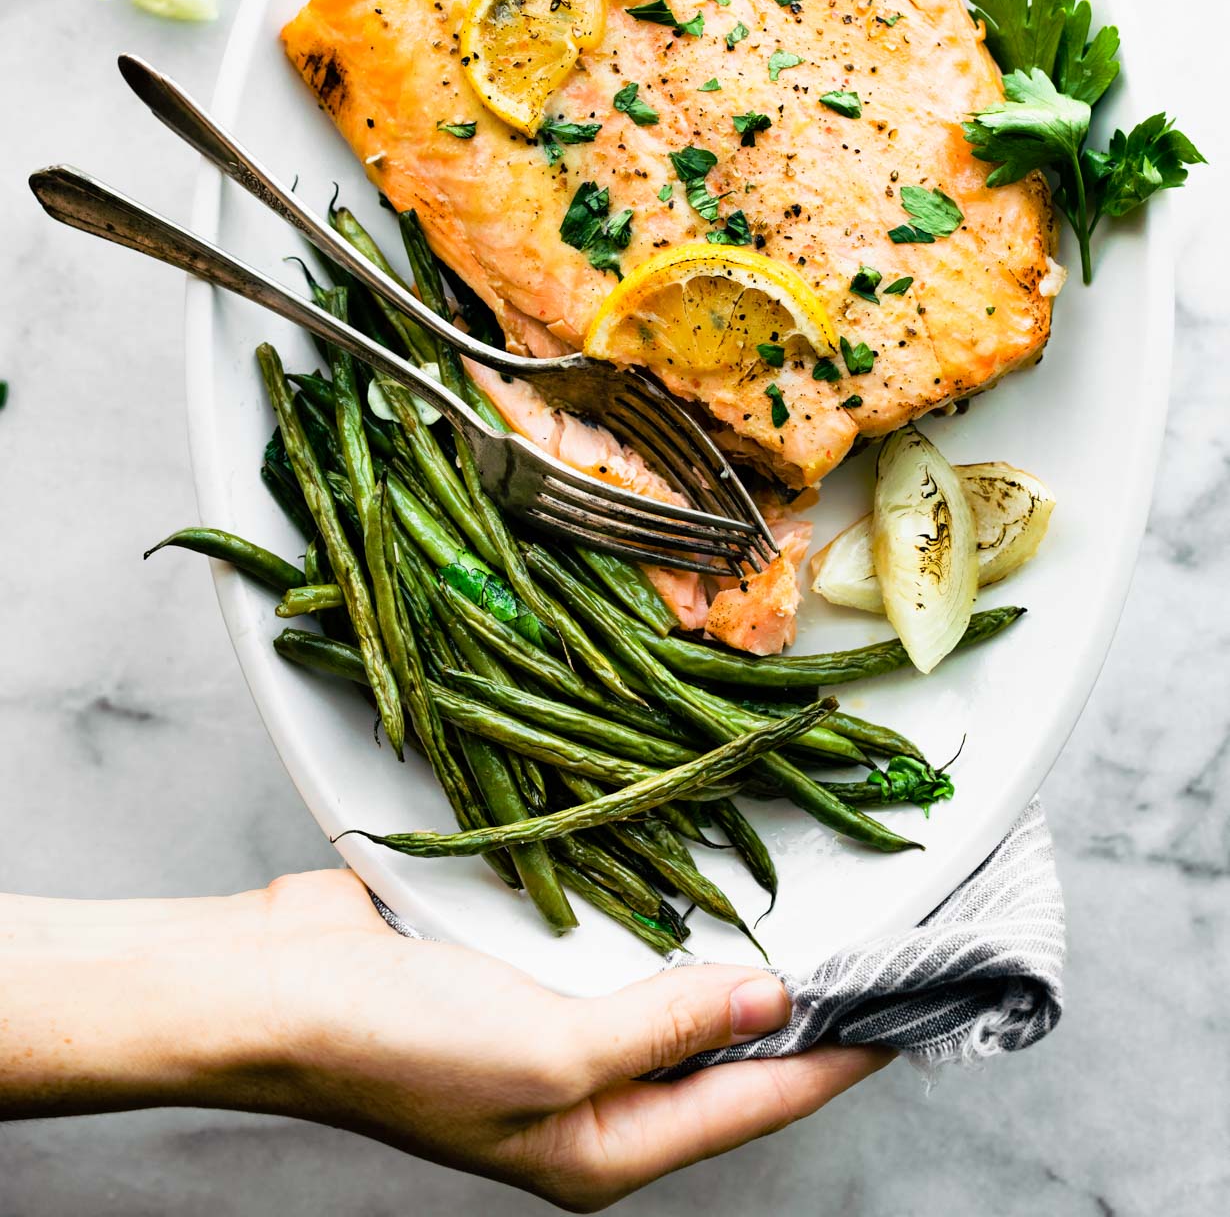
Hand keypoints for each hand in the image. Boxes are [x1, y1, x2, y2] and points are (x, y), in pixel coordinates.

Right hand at [259, 871, 889, 1206]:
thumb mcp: (548, 1054)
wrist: (275, 983)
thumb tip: (773, 999)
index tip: (915, 1003)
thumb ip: (666, 1028)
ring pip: (683, 997)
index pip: (758, 1098)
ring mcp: (564, 1032)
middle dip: (806, 1006)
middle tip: (885, 945)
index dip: (841, 1052)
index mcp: (606, 1145)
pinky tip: (712, 881)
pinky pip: (626, 948)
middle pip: (730, 1052)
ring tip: (824, 914)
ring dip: (742, 957)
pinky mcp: (531, 972)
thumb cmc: (399, 1042)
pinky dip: (673, 919)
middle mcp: (597, 1096)